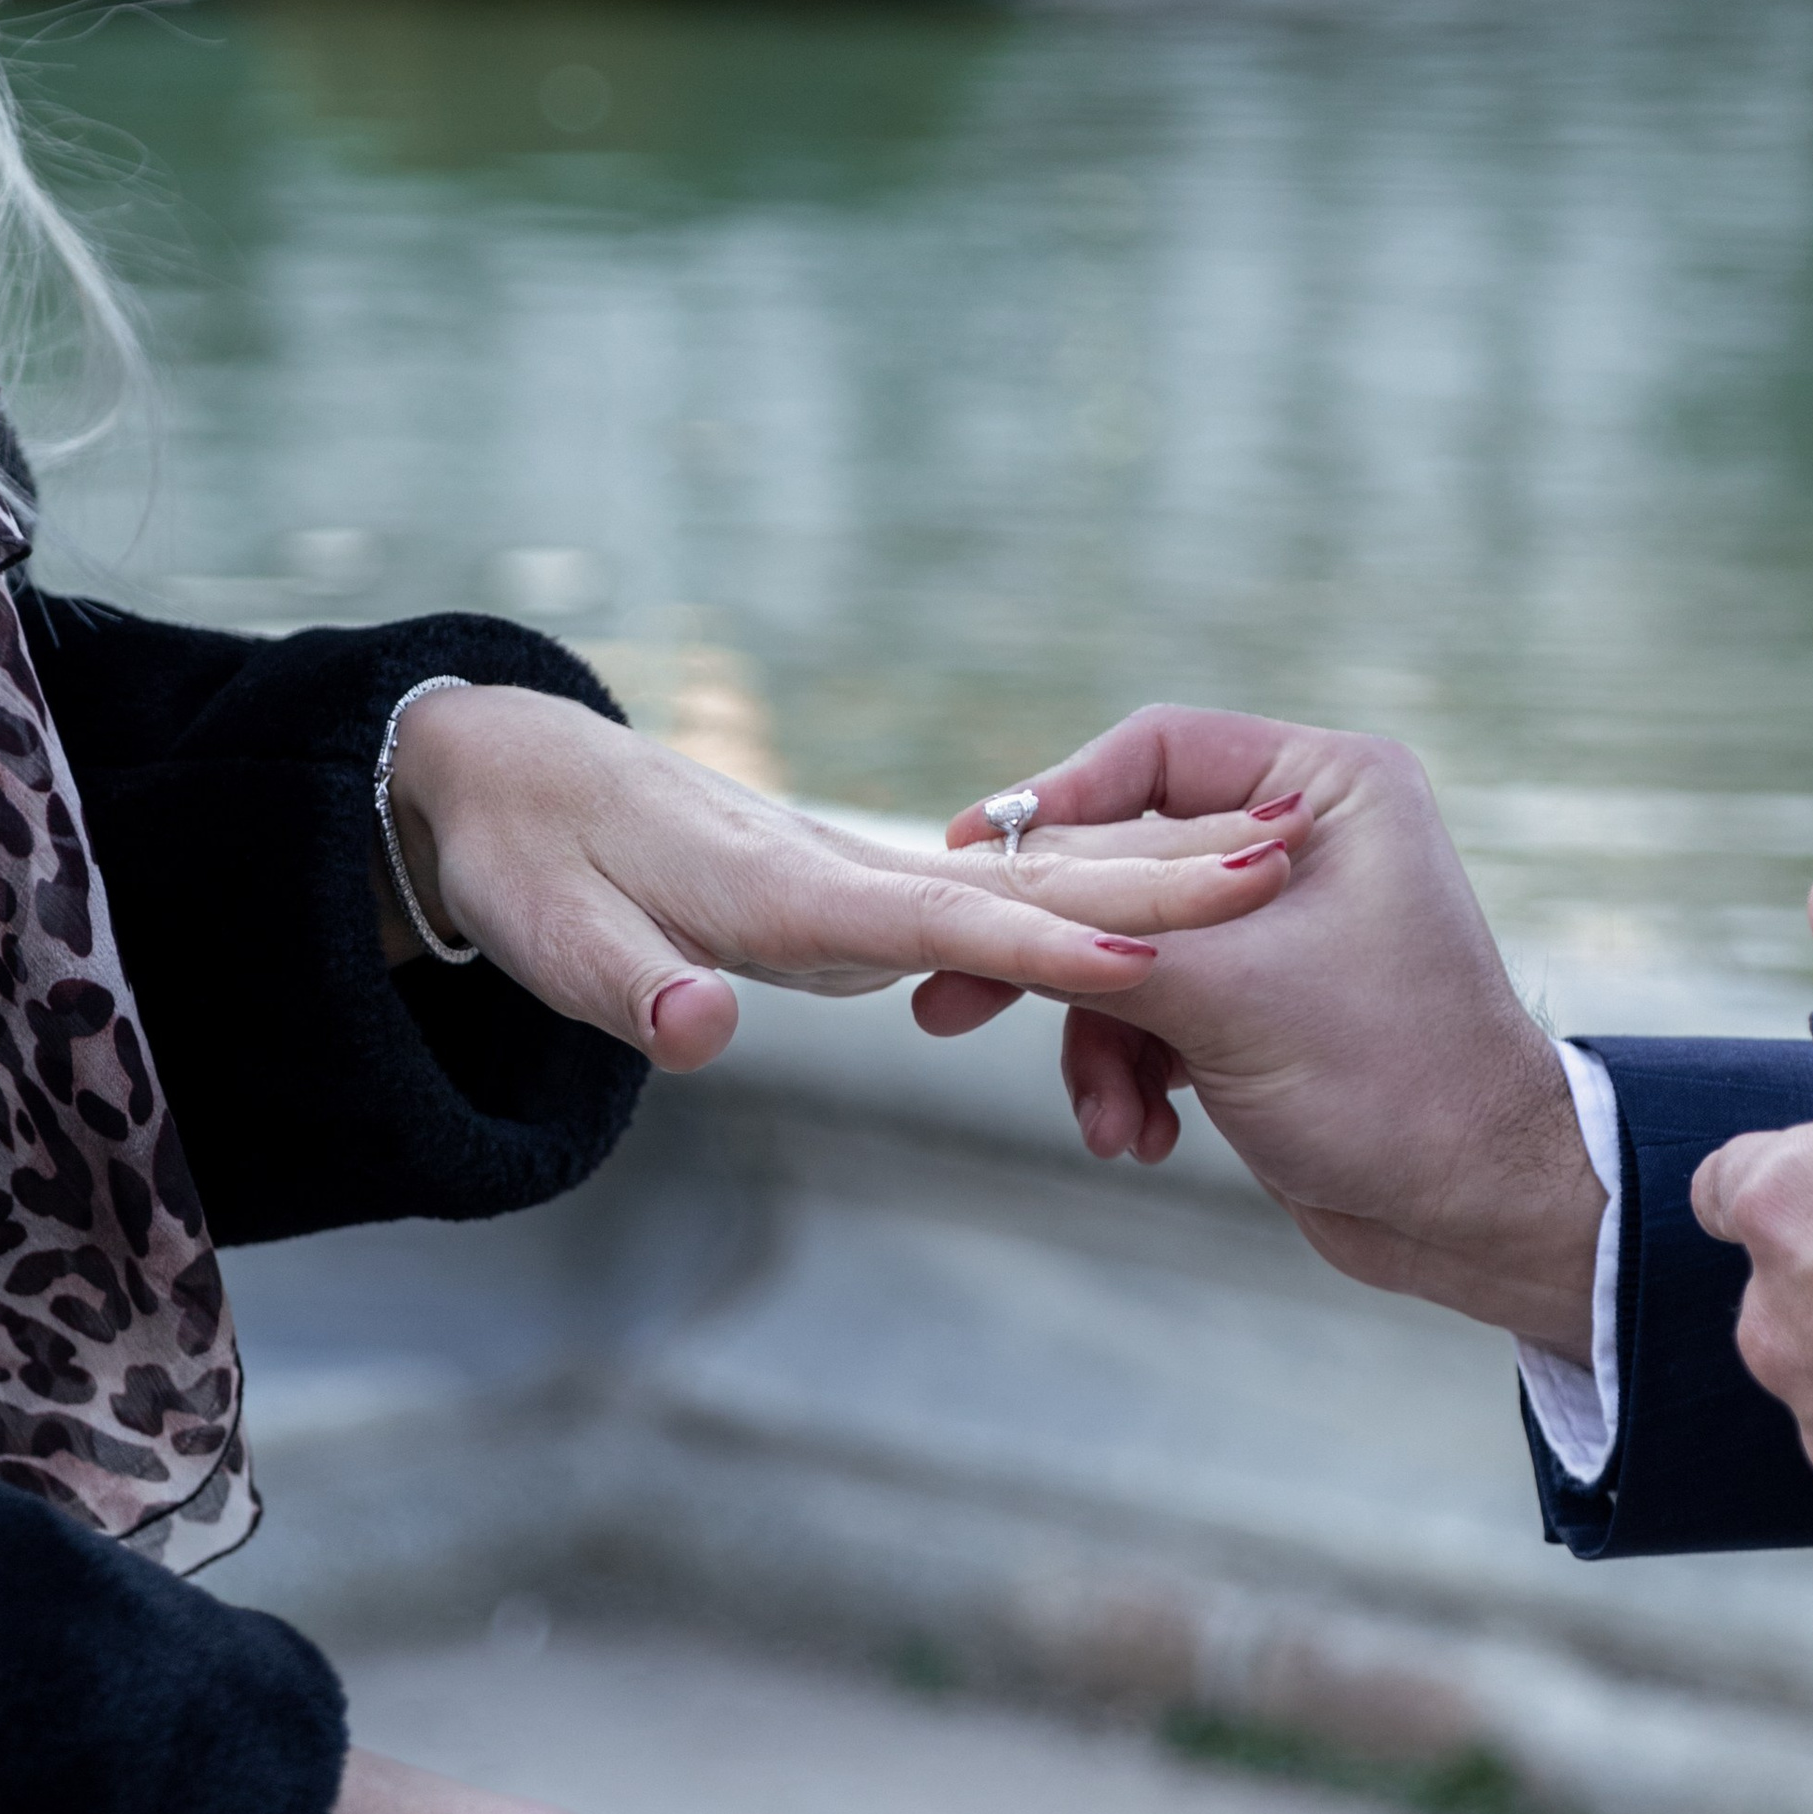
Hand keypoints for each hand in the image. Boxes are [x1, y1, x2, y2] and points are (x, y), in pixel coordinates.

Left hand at [383, 685, 1294, 1071]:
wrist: (514, 776)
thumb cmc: (526, 857)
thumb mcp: (550, 937)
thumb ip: (630, 989)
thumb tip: (700, 1037)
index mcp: (786, 890)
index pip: (940, 919)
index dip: (1041, 938)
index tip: (1148, 949)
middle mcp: (848, 872)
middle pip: (1029, 879)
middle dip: (1160, 871)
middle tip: (1298, 856)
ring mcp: (865, 878)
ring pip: (1034, 884)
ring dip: (1154, 886)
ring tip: (1289, 876)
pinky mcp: (865, 894)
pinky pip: (1003, 907)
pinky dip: (1101, 905)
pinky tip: (1187, 917)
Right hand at [920, 707, 1604, 1357]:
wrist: (1473, 1212)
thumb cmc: (1388, 1080)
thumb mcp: (1219, 996)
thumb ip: (1096, 939)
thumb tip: (979, 902)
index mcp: (1326, 790)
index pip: (1151, 752)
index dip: (1049, 805)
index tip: (967, 861)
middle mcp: (1304, 842)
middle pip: (1124, 864)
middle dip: (1056, 958)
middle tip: (953, 1007)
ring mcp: (1278, 928)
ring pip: (1124, 954)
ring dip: (1098, 1046)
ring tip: (1108, 1125)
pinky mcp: (1260, 1007)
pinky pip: (1153, 1015)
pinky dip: (1131, 1077)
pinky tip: (1140, 1139)